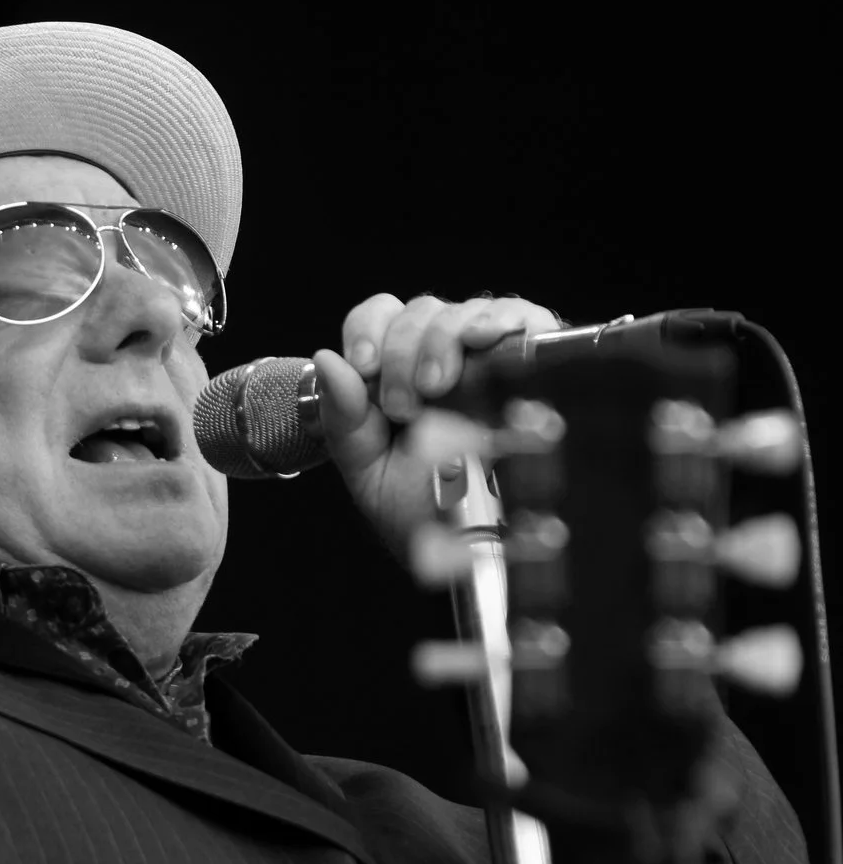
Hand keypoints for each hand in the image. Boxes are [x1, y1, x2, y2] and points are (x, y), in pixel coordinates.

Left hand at [311, 294, 563, 550]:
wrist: (485, 552)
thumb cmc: (426, 513)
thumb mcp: (370, 471)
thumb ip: (343, 419)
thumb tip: (327, 360)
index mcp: (398, 371)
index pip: (377, 317)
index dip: (367, 331)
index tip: (365, 367)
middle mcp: (442, 355)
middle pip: (417, 311)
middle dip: (401, 351)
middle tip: (404, 406)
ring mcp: (489, 354)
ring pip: (460, 311)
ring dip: (441, 342)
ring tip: (439, 389)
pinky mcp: (536, 358)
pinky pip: (518, 315)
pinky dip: (500, 319)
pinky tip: (486, 339)